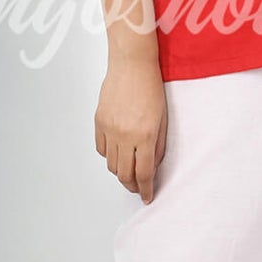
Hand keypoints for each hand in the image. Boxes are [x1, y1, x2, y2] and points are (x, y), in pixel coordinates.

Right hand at [94, 53, 167, 201]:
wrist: (132, 64)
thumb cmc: (151, 86)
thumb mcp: (163, 119)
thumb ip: (158, 145)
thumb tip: (152, 166)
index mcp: (145, 136)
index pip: (144, 173)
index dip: (146, 189)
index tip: (147, 197)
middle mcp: (124, 135)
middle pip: (124, 174)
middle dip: (132, 186)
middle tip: (138, 188)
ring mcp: (109, 129)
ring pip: (111, 164)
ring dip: (120, 173)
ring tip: (129, 172)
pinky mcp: (99, 122)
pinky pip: (101, 149)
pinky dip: (109, 156)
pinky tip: (117, 154)